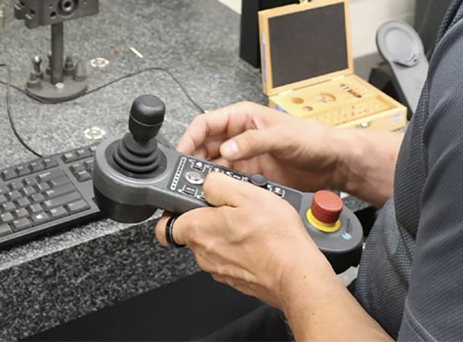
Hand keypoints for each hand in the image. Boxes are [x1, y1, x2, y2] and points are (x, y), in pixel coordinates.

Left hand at [155, 171, 325, 308]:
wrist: (296, 273)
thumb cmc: (275, 237)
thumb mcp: (247, 192)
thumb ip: (218, 184)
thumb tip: (207, 183)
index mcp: (198, 230)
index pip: (166, 223)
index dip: (176, 208)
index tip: (191, 199)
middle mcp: (204, 253)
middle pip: (193, 231)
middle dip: (209, 216)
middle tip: (233, 205)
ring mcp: (219, 269)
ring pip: (214, 244)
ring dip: (227, 232)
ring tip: (251, 221)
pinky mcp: (236, 279)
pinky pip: (230, 258)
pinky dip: (240, 248)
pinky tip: (258, 239)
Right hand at [176, 101, 348, 192]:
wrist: (332, 162)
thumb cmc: (313, 138)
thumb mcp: (282, 136)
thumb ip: (253, 141)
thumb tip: (227, 148)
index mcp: (243, 117)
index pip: (207, 123)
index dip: (190, 136)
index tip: (180, 152)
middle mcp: (240, 136)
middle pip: (205, 146)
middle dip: (192, 159)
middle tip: (184, 176)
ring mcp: (244, 157)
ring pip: (213, 165)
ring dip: (204, 176)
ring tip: (197, 188)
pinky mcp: (251, 176)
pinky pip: (228, 181)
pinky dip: (219, 188)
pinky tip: (217, 194)